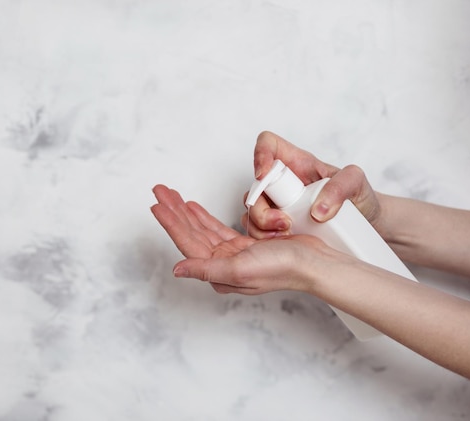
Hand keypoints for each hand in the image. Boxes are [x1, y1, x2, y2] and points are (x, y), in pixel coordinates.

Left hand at [151, 184, 327, 293]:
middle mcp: (221, 265)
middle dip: (174, 211)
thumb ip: (206, 269)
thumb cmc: (281, 269)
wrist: (313, 264)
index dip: (170, 223)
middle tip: (160, 191)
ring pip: (202, 228)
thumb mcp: (239, 269)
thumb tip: (177, 270)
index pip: (187, 243)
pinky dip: (204, 217)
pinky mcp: (244, 246)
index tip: (156, 205)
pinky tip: (194, 208)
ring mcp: (232, 255)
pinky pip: (217, 228)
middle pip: (191, 233)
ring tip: (172, 195)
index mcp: (217, 272)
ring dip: (186, 211)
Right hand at [244, 131, 382, 237]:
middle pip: (253, 189)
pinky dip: (264, 242)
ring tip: (287, 237)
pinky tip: (284, 245)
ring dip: (261, 228)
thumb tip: (317, 211)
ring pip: (251, 213)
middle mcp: (281, 184)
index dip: (260, 155)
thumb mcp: (356, 183)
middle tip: (284, 223)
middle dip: (261, 209)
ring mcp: (276, 206)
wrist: (365, 224)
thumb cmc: (358, 197)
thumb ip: (340, 188)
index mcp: (296, 164)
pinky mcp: (276, 228)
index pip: (268, 145)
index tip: (264, 176)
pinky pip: (258, 233)